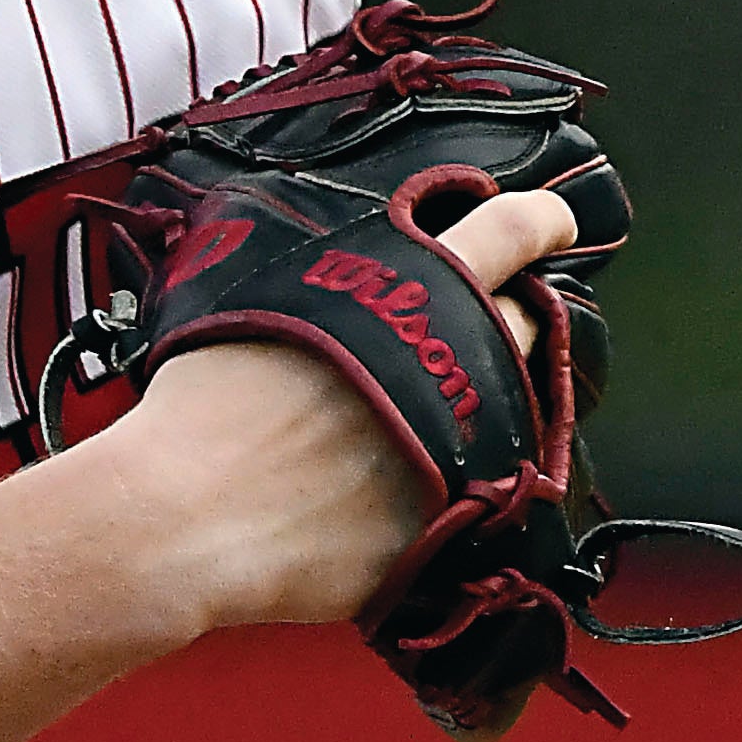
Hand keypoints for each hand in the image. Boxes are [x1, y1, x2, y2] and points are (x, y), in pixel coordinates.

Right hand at [86, 184, 584, 637]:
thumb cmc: (202, 407)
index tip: (556, 223)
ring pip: (514, 405)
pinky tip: (404, 479)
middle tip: (488, 320)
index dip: (541, 222)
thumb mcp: (264, 297)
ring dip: (487, 397)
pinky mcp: (452, 520)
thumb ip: (331, 280)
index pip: (507, 233)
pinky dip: (455, 477)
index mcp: (408, 288)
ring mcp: (463, 443)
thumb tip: (346, 276)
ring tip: (432, 404)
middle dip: (515, 316)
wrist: (185, 516)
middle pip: (524, 322)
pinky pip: (479, 488)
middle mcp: (452, 361)